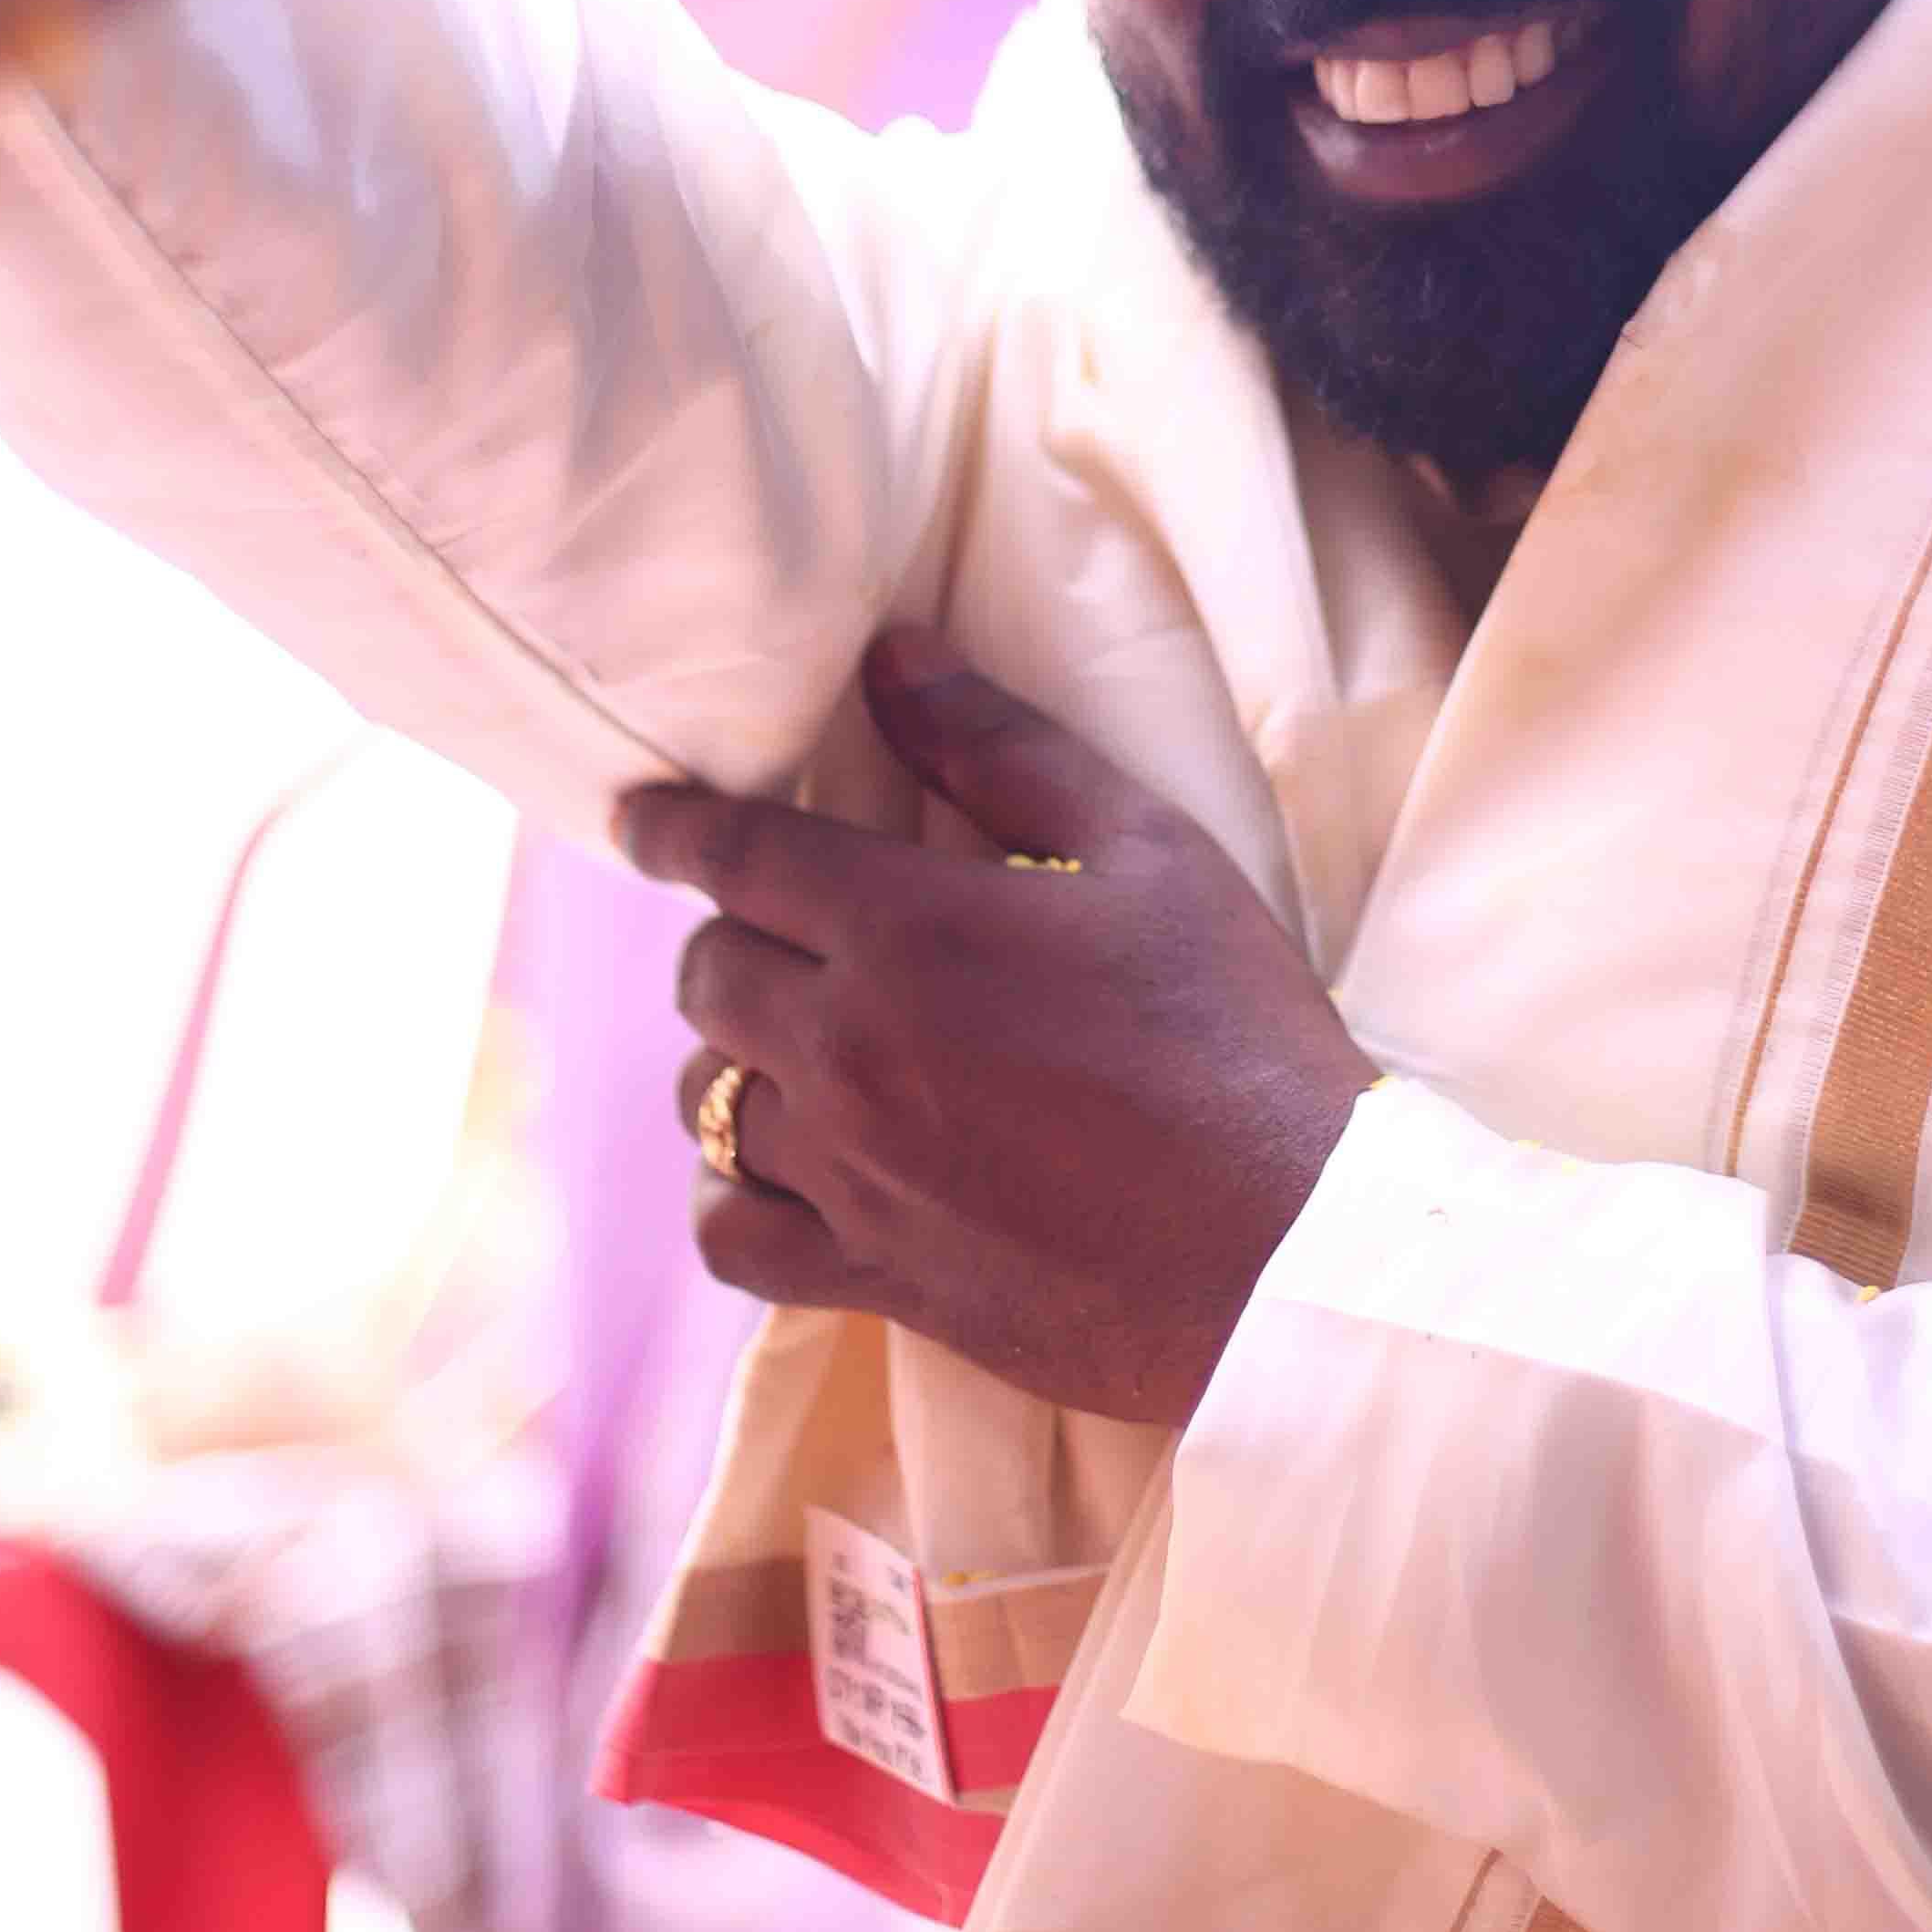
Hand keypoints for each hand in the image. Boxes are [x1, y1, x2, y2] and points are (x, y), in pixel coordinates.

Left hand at [627, 629, 1374, 1425]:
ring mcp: (852, 1174)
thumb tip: (890, 655)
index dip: (671, 826)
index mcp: (910, 928)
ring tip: (793, 1043)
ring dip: (734, 1056)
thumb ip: (1001, 747)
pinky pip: (730, 1238)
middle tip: (781, 926)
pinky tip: (776, 1170)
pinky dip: (729, 1195)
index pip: (734, 855)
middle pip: (708, 973)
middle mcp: (850, 1048)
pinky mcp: (874, 1277)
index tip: (639, 816)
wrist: (1292, 1253)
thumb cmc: (1237, 1031)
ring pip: (707, 1100)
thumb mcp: (1147, 850)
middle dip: (727, 933)